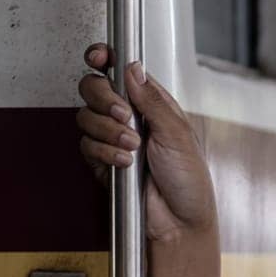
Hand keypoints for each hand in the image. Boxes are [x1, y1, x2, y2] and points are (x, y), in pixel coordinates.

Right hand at [76, 43, 217, 243]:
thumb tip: (133, 69)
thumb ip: (152, 100)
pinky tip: (125, 163)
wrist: (178, 219)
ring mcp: (113, 138)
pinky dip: (104, 153)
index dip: (105, 59)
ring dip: (109, 132)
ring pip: (86, 117)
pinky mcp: (101, 159)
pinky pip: (86, 145)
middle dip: (104, 100)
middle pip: (94, 88)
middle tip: (123, 115)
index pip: (121, 72)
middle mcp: (130, 117)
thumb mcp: (178, 133)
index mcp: (153, 104)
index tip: (99, 57)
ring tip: (133, 147)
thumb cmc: (189, 179)